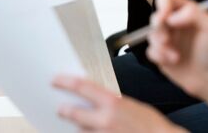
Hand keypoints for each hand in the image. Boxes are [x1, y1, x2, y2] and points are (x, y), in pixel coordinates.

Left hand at [53, 75, 182, 132]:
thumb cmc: (151, 124)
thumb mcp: (131, 105)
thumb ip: (112, 102)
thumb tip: (98, 99)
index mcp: (113, 103)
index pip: (82, 87)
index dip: (65, 82)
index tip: (56, 80)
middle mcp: (105, 120)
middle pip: (74, 113)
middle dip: (65, 110)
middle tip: (60, 108)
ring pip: (81, 131)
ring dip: (81, 127)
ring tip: (81, 123)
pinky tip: (93, 131)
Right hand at [146, 0, 207, 97]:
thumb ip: (192, 13)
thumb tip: (171, 17)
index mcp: (186, 13)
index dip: (162, 5)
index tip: (165, 18)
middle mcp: (175, 24)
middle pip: (155, 16)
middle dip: (159, 28)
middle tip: (167, 39)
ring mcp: (168, 39)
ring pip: (151, 34)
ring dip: (160, 46)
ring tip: (175, 56)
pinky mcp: (161, 55)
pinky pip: (150, 51)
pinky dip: (159, 56)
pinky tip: (173, 61)